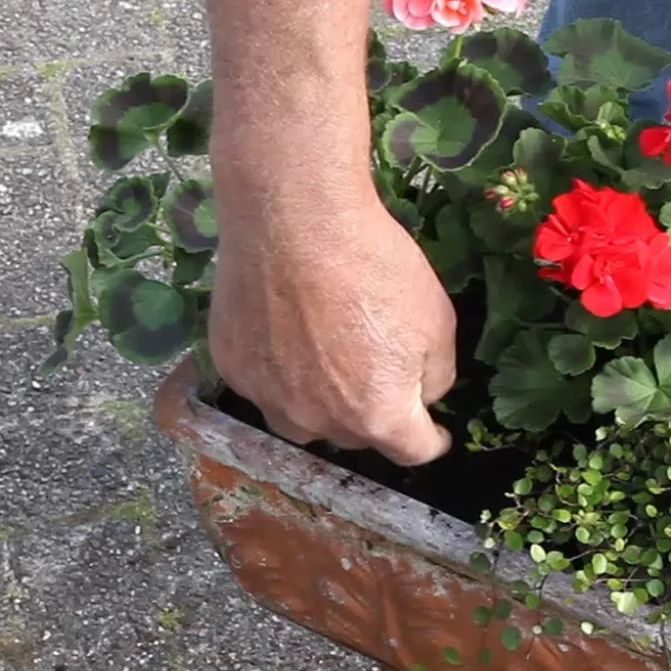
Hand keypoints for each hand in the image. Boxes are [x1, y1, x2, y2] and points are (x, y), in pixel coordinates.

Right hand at [208, 116, 456, 466]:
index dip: (431, 441)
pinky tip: (287, 332)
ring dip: (323, 403)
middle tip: (378, 372)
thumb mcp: (437, 321)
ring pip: (303, 418)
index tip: (435, 431)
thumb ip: (435, 376)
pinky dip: (281, 371)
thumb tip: (421, 394)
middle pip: (356, 435)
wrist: (293, 219)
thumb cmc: (375, 267)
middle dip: (374, 414)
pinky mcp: (232, 367)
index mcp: (376, 416)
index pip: (413, 451)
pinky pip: (265, 385)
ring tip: (329, 361)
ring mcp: (268, 397)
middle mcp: (318, 421)